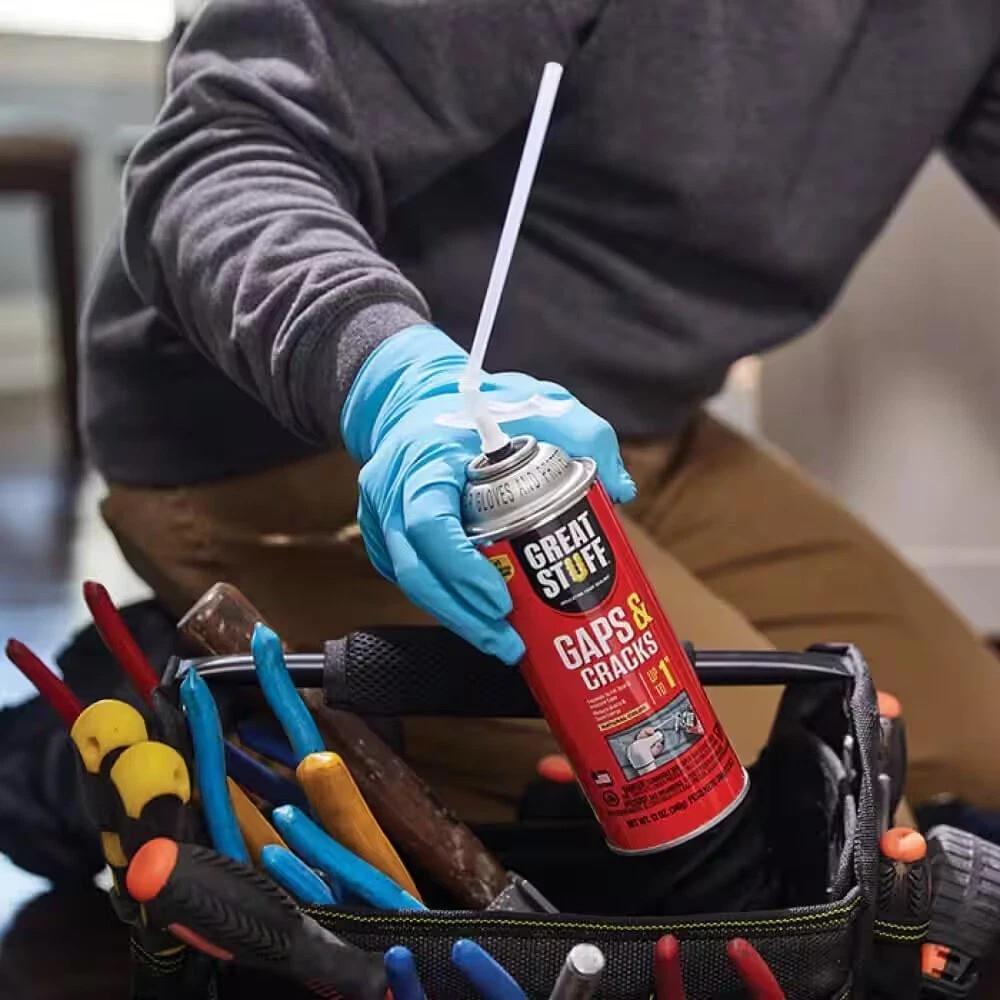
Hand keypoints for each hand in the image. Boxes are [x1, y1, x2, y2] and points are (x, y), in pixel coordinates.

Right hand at [341, 325, 635, 663]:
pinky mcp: (385, 534)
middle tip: (507, 641)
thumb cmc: (480, 403)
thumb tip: (620, 491)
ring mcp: (382, 515)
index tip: (501, 599)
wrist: (421, 394)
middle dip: (462, 614)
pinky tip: (477, 619)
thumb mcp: (539, 402)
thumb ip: (585, 434)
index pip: (429, 522)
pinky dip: (443, 602)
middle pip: (415, 569)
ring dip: (455, 617)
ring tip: (501, 641)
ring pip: (410, 580)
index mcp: (424, 456)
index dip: (462, 568)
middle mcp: (392, 489)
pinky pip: (409, 577)